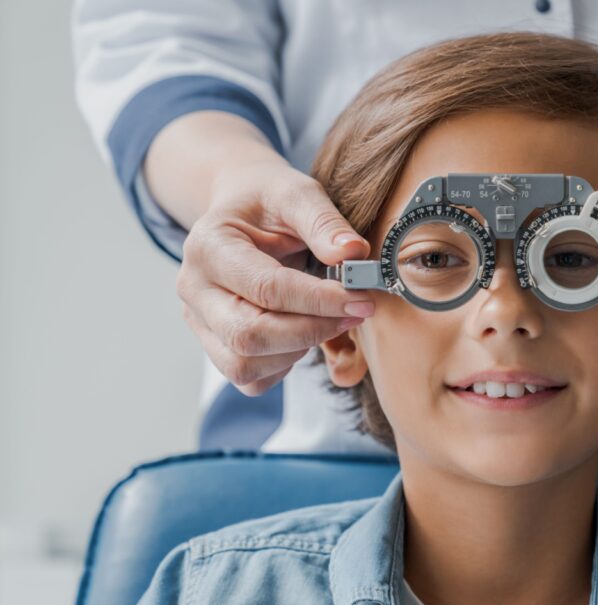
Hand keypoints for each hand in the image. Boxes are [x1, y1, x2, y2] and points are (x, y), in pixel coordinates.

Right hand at [176, 159, 373, 395]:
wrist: (242, 210)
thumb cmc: (268, 201)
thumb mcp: (295, 192)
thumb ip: (324, 221)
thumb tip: (353, 253)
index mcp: (208, 247)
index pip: (266, 288)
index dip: (320, 300)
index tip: (362, 300)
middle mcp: (194, 289)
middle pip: (249, 336)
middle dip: (311, 330)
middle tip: (355, 313)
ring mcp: (200, 322)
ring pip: (244, 365)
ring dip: (298, 350)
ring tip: (328, 319)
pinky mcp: (215, 344)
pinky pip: (249, 378)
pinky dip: (283, 365)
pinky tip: (304, 333)